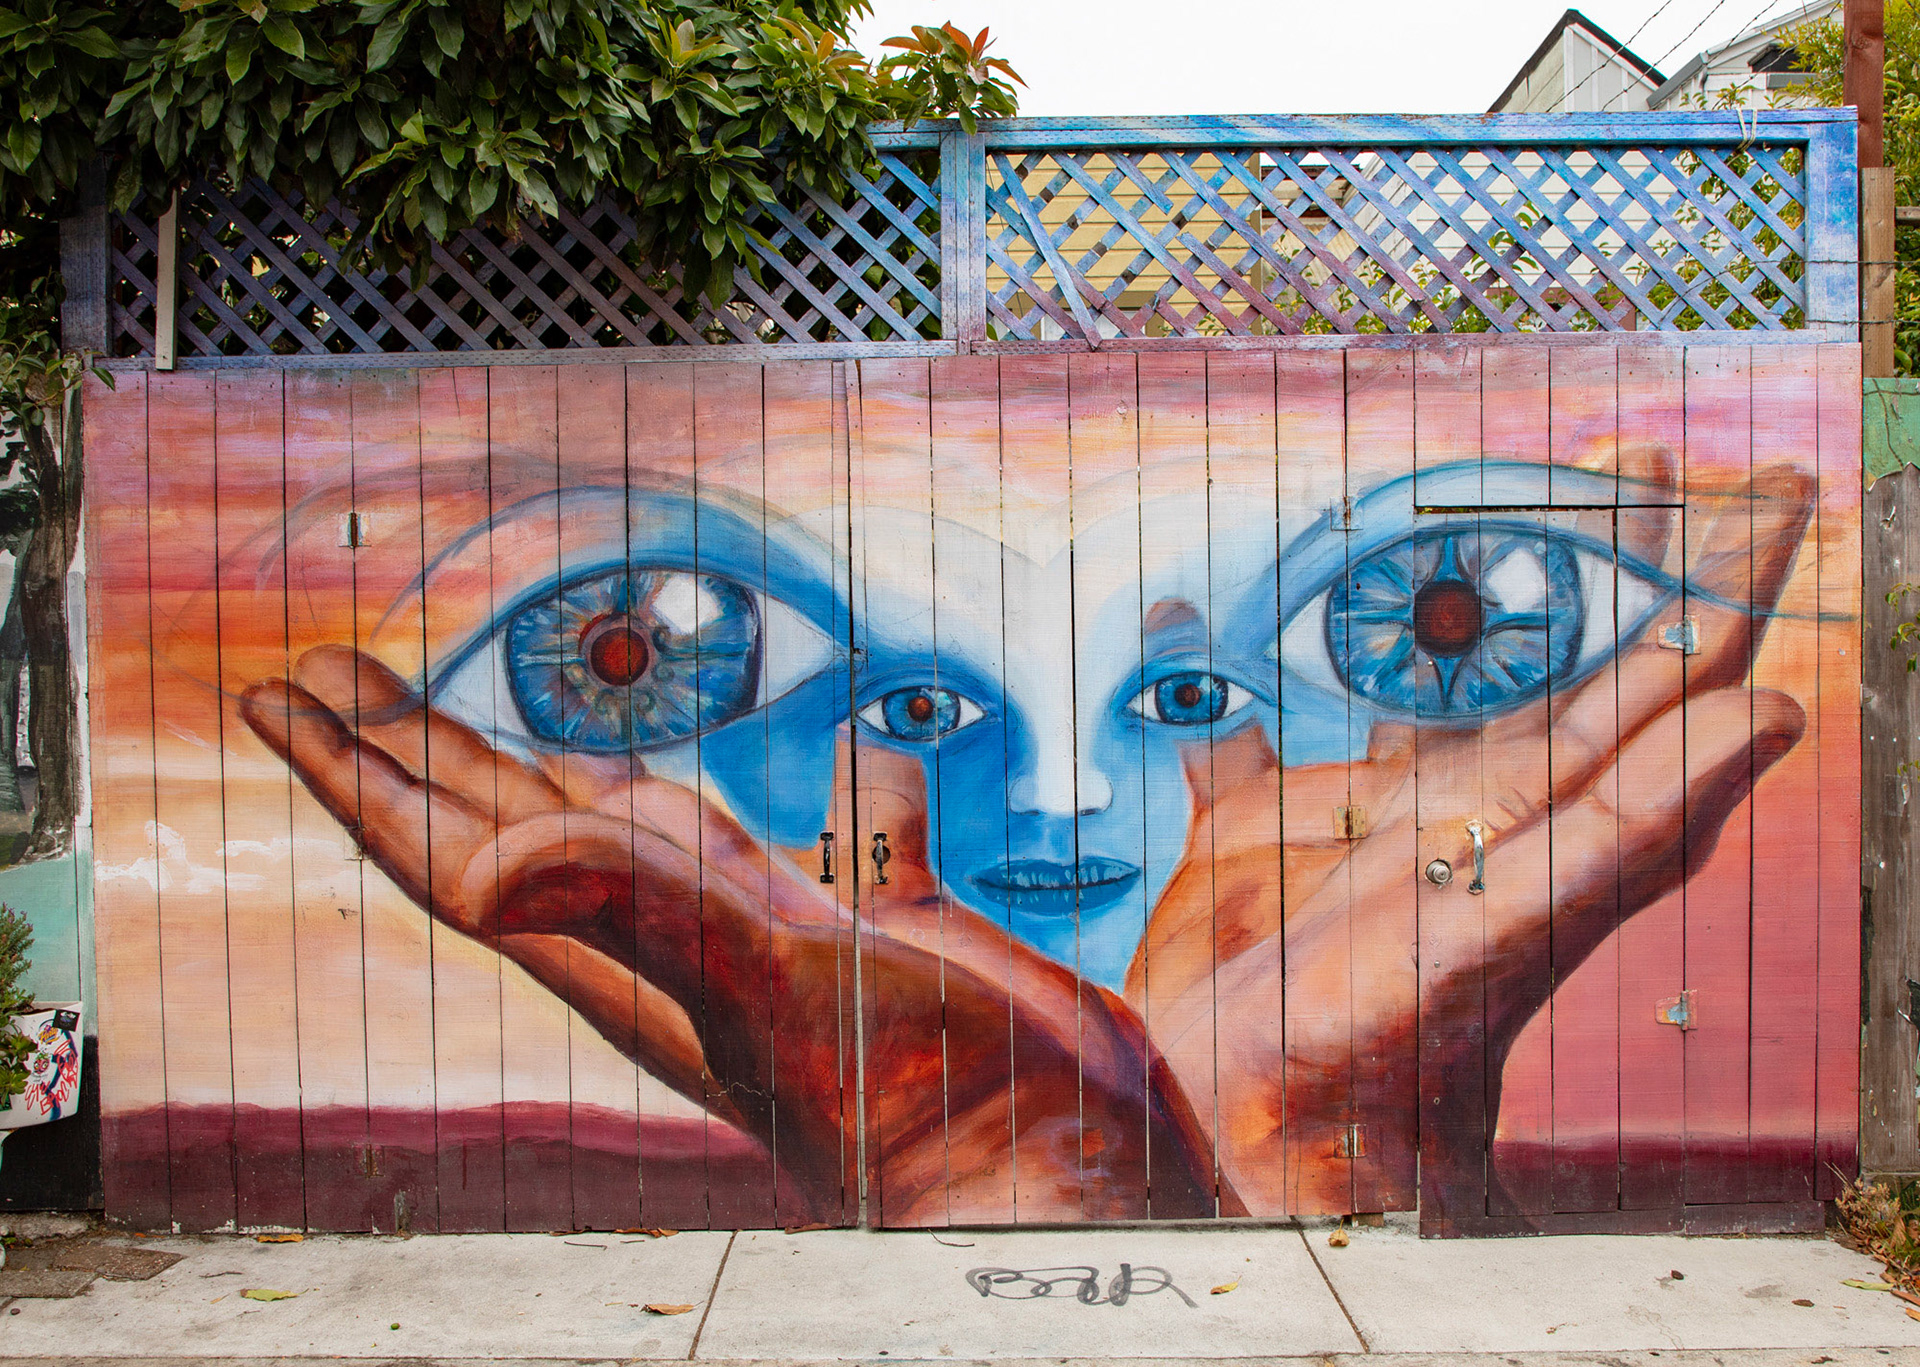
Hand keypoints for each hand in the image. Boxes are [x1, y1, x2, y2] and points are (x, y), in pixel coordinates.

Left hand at [241, 647, 1217, 1224]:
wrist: (1046, 1162)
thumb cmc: (915, 1103)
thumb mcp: (769, 991)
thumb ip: (640, 906)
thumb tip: (476, 874)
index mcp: (626, 940)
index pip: (453, 844)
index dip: (362, 770)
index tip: (279, 694)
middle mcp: (671, 931)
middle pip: (499, 822)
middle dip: (412, 748)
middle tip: (329, 673)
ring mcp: (758, 929)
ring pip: (613, 824)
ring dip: (532, 762)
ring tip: (475, 709)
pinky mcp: (848, 922)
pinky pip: (760, 833)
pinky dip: (722, 788)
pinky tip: (732, 762)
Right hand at [1127, 453, 1811, 1215]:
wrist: (1250, 1120)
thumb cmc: (1393, 1038)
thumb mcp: (1523, 913)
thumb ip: (1632, 816)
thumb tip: (1767, 711)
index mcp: (1536, 801)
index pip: (1654, 669)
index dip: (1709, 579)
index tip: (1761, 485)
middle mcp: (1456, 792)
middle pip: (1548, 650)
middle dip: (1596, 555)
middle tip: (1632, 456)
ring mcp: (1348, 807)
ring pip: (1405, 676)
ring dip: (1432, 594)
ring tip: (1451, 506)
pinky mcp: (1249, 831)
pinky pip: (1232, 735)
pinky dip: (1208, 679)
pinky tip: (1178, 613)